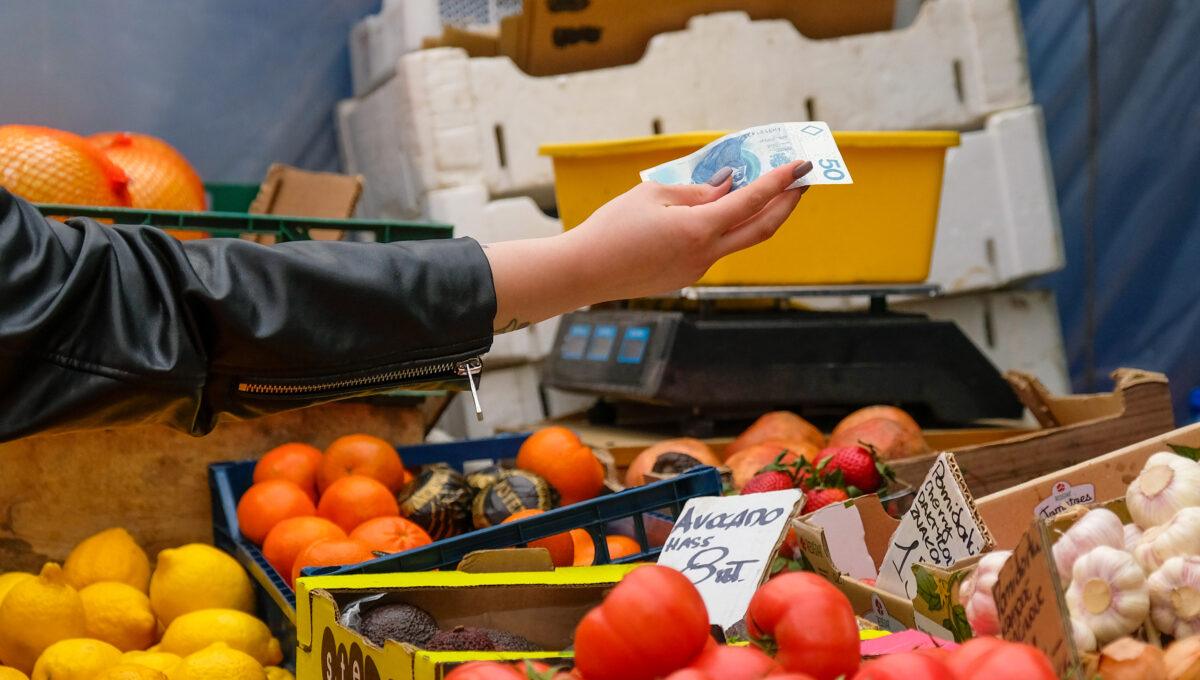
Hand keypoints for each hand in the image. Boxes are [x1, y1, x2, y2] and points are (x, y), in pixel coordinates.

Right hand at [483, 160, 812, 331]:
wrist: (584, 272)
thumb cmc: (612, 228)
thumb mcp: (653, 194)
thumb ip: (697, 189)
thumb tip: (728, 186)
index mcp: (699, 229)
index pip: (752, 201)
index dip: (781, 181)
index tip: (801, 164)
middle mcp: (706, 255)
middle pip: (762, 229)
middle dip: (787, 203)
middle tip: (802, 181)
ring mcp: (697, 270)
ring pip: (735, 238)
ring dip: (750, 214)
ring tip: (754, 186)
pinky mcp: (684, 277)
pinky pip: (711, 248)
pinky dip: (720, 227)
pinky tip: (709, 211)